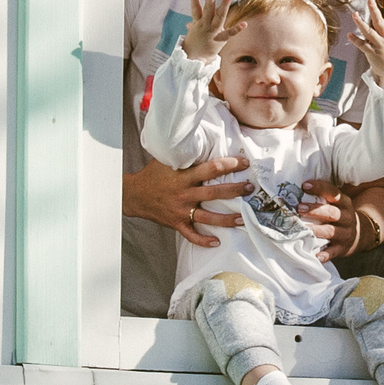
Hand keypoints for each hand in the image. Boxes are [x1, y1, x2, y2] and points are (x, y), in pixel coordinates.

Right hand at [123, 156, 249, 247]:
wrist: (134, 195)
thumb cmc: (153, 175)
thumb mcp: (167, 160)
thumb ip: (186, 156)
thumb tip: (205, 142)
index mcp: (183, 176)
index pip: (211, 168)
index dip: (229, 165)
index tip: (244, 162)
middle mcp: (184, 194)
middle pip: (214, 193)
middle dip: (234, 191)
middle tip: (250, 188)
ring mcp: (180, 211)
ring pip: (208, 217)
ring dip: (227, 219)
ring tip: (243, 219)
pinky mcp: (176, 223)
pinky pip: (191, 235)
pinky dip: (203, 240)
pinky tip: (217, 242)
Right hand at [181, 0, 234, 61]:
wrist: (194, 60)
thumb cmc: (194, 44)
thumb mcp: (193, 33)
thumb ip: (194, 26)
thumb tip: (189, 24)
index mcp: (198, 22)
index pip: (195, 8)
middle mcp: (205, 25)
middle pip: (207, 9)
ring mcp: (213, 31)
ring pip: (219, 16)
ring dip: (224, 5)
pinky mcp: (220, 39)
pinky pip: (229, 33)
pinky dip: (237, 29)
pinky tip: (244, 24)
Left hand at [301, 176, 383, 261]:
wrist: (362, 234)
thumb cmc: (340, 215)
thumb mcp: (338, 203)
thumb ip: (323, 196)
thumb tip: (296, 185)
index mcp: (344, 203)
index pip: (333, 192)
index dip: (320, 188)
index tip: (305, 185)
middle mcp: (346, 217)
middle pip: (331, 212)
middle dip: (315, 210)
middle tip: (299, 207)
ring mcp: (345, 233)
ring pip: (330, 231)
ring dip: (316, 230)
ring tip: (303, 229)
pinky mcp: (342, 248)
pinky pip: (333, 252)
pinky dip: (325, 255)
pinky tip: (316, 256)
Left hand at [351, 0, 383, 88]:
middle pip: (380, 22)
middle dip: (375, 11)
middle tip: (370, 1)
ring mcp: (378, 45)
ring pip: (368, 32)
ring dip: (360, 23)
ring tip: (354, 14)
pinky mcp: (371, 52)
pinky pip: (362, 45)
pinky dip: (355, 40)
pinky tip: (349, 34)